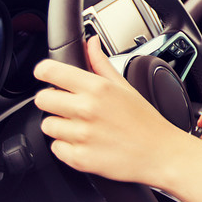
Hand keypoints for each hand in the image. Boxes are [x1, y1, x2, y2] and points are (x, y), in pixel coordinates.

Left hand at [33, 37, 191, 186]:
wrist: (159, 153)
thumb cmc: (145, 120)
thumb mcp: (125, 87)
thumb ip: (101, 64)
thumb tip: (90, 43)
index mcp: (98, 88)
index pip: (51, 71)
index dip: (45, 71)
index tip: (46, 74)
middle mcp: (87, 110)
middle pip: (42, 99)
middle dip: (53, 101)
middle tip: (70, 105)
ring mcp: (82, 135)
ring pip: (47, 125)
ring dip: (60, 125)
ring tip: (83, 126)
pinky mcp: (78, 158)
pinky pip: (56, 147)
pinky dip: (67, 146)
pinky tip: (86, 142)